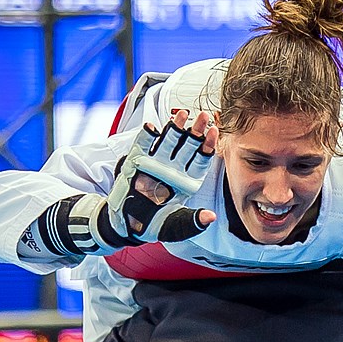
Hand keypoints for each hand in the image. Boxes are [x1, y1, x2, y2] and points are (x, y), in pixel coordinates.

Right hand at [102, 111, 218, 244]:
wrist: (128, 225)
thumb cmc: (156, 225)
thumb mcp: (177, 227)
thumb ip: (193, 222)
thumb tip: (210, 218)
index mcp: (187, 182)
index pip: (200, 161)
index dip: (207, 146)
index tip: (215, 132)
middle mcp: (173, 170)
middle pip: (187, 146)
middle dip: (196, 130)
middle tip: (203, 115)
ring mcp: (155, 164)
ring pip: (168, 142)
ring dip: (175, 128)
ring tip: (183, 114)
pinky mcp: (136, 162)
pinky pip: (143, 147)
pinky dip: (146, 137)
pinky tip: (151, 127)